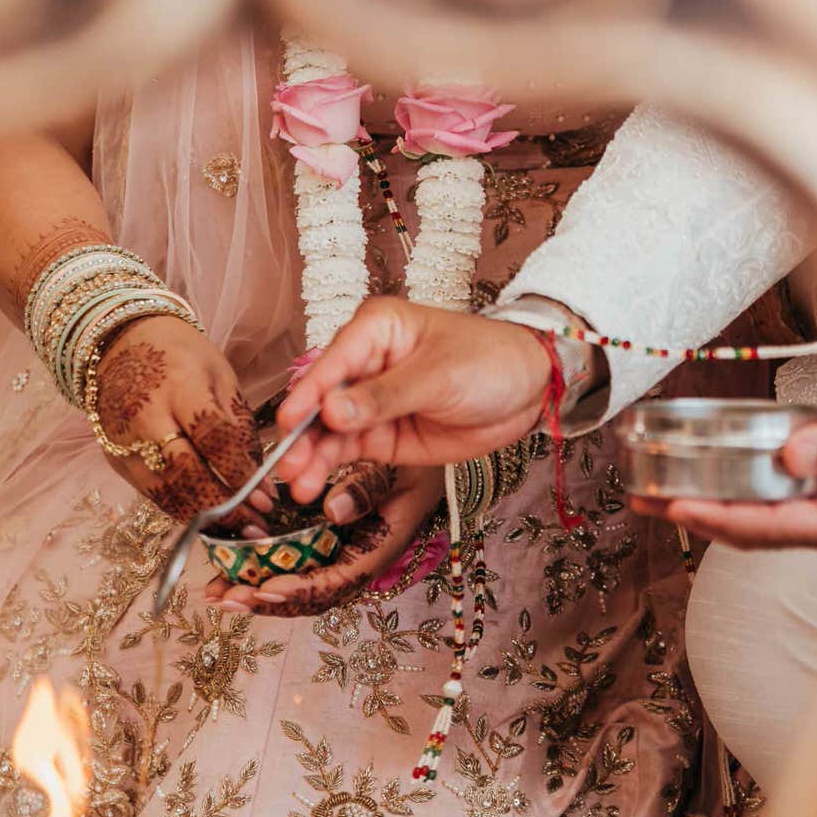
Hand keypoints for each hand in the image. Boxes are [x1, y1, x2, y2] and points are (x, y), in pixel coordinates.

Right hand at [91, 315, 270, 532]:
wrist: (120, 342)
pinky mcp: (115, 460)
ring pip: (166, 492)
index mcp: (179, 385)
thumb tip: (262, 480)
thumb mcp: (219, 375)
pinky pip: (152, 494)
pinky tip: (207, 519)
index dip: (241, 474)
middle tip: (255, 525)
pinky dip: (182, 511)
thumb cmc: (179, 356)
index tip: (267, 499)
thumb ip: (239, 427)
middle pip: (186, 473)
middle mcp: (146, 416)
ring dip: (204, 518)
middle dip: (224, 506)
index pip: (213, 438)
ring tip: (236, 530)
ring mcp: (125, 441)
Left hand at [206, 463, 444, 615]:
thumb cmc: (415, 465)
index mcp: (374, 551)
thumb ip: (367, 490)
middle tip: (224, 597)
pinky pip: (289, 564)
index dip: (299, 590)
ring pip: (292, 585)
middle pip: (305, 596)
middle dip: (262, 599)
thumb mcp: (398, 472)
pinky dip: (258, 568)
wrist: (425, 453)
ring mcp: (335, 556)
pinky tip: (227, 569)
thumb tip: (333, 511)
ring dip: (252, 590)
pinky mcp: (322, 544)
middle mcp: (351, 561)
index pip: (334, 583)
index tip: (266, 588)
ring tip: (215, 592)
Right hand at [272, 297, 552, 503]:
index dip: (307, 396)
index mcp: (375, 330)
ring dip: (309, 458)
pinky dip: (327, 467)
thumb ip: (383, 397)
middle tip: (287, 466)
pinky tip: (313, 485)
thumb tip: (331, 412)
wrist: (529, 391)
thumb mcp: (437, 376)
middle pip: (319, 400)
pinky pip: (344, 450)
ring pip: (326, 432)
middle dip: (301, 434)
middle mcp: (362, 364)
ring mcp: (367, 403)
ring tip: (298, 485)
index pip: (331, 364)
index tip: (288, 425)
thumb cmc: (489, 361)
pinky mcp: (378, 434)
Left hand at [630, 412, 816, 553]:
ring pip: (750, 525)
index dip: (720, 519)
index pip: (768, 528)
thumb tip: (790, 454)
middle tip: (642, 500)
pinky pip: (764, 511)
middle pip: (746, 533)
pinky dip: (728, 499)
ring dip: (702, 510)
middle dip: (692, 518)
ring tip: (651, 496)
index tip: (678, 506)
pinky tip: (699, 486)